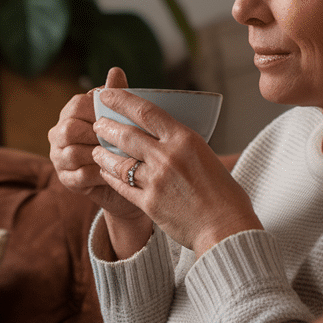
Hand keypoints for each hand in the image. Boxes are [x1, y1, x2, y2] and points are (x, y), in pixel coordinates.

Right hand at [48, 68, 152, 257]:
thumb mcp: (123, 118)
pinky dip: (100, 173)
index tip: (120, 119)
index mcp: (71, 113)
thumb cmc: (123, 142)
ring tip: (120, 157)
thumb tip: (115, 70)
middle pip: (69, 129)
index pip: (77, 105)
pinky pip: (80, 176)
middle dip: (96, 136)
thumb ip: (116, 95)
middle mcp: (58, 134)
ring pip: (72, 153)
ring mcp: (59, 158)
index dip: (99, 111)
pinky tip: (116, 173)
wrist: (127, 180)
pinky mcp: (66, 180)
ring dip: (99, 156)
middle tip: (121, 142)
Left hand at [91, 78, 260, 256]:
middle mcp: (167, 156)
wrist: (226, 228)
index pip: (145, 111)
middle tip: (98, 123)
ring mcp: (156, 180)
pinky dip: (110, 177)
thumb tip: (163, 136)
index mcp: (185, 139)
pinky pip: (121, 185)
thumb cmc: (223, 193)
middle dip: (106, 126)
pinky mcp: (148, 203)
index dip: (122, 100)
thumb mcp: (206, 156)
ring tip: (96, 150)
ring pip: (118, 162)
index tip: (107, 93)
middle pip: (126, 134)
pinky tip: (105, 173)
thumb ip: (182, 145)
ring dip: (103, 154)